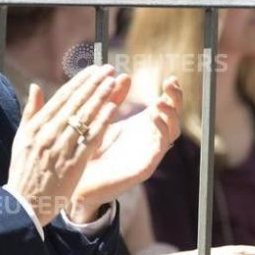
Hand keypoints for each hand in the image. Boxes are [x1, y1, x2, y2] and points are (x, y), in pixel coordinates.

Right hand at [6, 65, 122, 225]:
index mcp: (36, 127)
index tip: (93, 69)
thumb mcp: (21, 139)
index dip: (79, 81)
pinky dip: (101, 122)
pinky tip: (112, 109)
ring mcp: (60, 148)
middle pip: (75, 103)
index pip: (61, 98)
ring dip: (100, 97)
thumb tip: (36, 86)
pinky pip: (90, 139)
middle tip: (109, 69)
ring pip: (84, 117)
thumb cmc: (23, 171)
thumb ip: (31, 112)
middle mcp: (47, 134)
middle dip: (93, 84)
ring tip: (114, 82)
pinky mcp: (72, 164)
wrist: (24, 205)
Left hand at [68, 76, 182, 221]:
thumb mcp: (103, 119)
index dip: (171, 93)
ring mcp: (149, 152)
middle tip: (170, 84)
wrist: (79, 179)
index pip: (165, 106)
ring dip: (169, 115)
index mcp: (143, 125)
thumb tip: (124, 75)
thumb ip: (113, 98)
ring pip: (171, 132)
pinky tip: (154, 119)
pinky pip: (160, 149)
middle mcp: (150, 138)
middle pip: (173, 116)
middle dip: (175, 99)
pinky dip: (161, 133)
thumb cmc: (91, 149)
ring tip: (160, 101)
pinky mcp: (145, 167)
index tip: (171, 78)